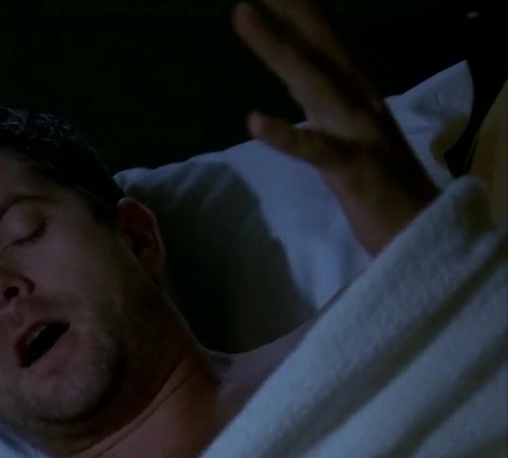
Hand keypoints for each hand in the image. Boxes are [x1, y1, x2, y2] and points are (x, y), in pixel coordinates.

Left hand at [233, 0, 438, 256]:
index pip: (321, 37)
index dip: (296, 7)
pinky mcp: (353, 170)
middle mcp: (358, 98)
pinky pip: (316, 150)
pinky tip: (254, 121)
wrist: (421, 230)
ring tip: (242, 14)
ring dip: (277, 48)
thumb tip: (292, 65)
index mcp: (353, 89)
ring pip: (313, 82)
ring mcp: (358, 132)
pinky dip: (286, 135)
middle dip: (290, 7)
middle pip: (319, 43)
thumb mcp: (341, 126)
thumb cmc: (376, 182)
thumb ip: (318, 94)